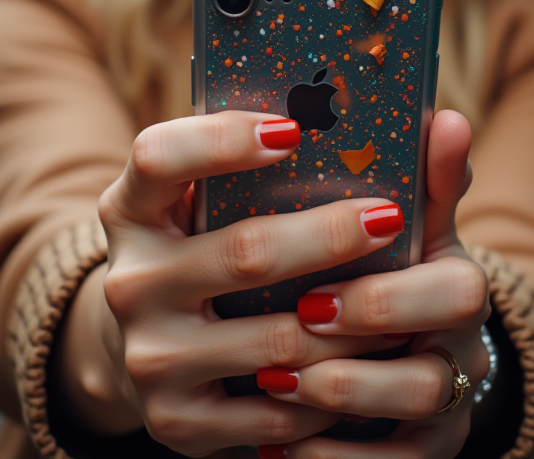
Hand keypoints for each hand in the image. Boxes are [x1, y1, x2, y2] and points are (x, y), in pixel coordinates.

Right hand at [56, 111, 410, 455]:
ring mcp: (150, 357)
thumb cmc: (200, 246)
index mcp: (130, 209)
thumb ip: (257, 155)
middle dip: (329, 235)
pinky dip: (330, 390)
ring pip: (278, 340)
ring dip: (353, 322)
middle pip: (245, 251)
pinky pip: (276, 409)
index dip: (223, 138)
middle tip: (388, 218)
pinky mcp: (176, 419)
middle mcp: (130, 281)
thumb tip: (391, 114)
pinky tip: (367, 362)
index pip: (160, 156)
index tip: (292, 130)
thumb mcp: (201, 198)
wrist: (145, 346)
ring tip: (403, 298)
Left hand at [251, 109, 489, 458]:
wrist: (399, 340)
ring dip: (340, 392)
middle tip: (301, 315)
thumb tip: (444, 116)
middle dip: (366, 333)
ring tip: (275, 376)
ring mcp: (446, 409)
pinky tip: (276, 443)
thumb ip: (416, 177)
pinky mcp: (423, 452)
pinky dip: (331, 457)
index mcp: (458, 285)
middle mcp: (463, 352)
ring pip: (411, 411)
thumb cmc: (384, 263)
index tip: (321, 280)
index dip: (388, 293)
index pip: (457, 290)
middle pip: (433, 359)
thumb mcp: (401, 220)